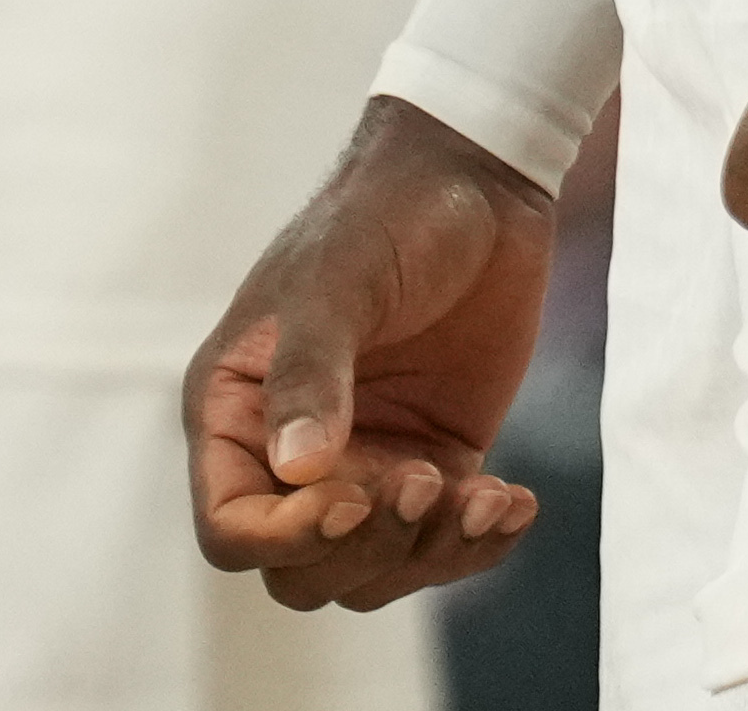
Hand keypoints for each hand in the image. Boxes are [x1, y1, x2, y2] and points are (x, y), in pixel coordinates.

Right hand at [184, 97, 557, 612]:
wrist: (477, 177)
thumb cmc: (384, 216)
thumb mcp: (337, 284)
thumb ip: (310, 373)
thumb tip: (297, 469)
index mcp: (237, 412)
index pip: (232, 529)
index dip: (287, 537)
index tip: (355, 496)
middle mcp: (291, 453)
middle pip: (304, 571)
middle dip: (366, 550)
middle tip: (426, 483)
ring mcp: (366, 462)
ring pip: (374, 571)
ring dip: (429, 553)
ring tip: (484, 495)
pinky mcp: (436, 461)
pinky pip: (443, 541)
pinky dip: (479, 542)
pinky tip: (515, 502)